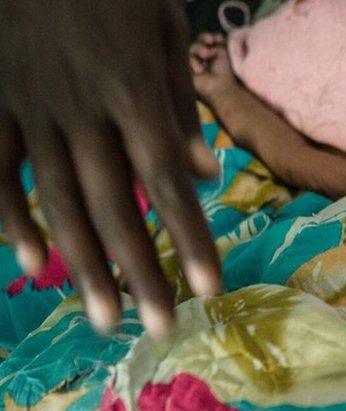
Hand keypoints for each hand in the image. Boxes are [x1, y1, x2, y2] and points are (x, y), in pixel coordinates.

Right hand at [0, 0, 221, 337]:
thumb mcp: (161, 25)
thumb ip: (179, 100)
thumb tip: (207, 172)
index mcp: (131, 91)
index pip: (168, 180)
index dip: (190, 238)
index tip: (209, 289)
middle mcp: (82, 112)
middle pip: (115, 205)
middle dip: (140, 271)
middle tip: (161, 330)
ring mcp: (30, 111)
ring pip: (56, 201)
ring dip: (81, 263)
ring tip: (105, 320)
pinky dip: (8, 217)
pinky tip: (27, 262)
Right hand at [190, 33, 258, 149]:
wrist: (222, 89)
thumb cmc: (226, 74)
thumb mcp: (224, 55)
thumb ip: (220, 44)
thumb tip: (217, 35)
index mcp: (213, 54)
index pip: (207, 39)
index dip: (210, 37)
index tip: (217, 38)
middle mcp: (203, 58)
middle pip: (199, 41)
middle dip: (204, 38)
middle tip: (211, 42)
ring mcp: (194, 64)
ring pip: (192, 48)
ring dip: (199, 49)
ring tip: (206, 55)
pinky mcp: (187, 71)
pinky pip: (185, 59)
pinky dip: (193, 61)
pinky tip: (200, 69)